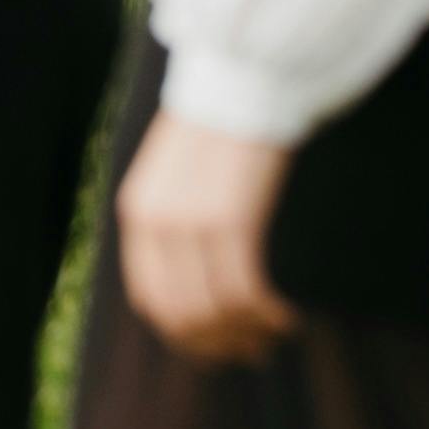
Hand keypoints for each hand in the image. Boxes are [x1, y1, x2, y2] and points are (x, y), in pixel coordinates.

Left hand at [117, 106, 296, 363]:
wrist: (243, 76)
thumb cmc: (222, 122)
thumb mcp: (178, 171)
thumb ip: (177, 220)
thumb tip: (200, 277)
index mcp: (138, 212)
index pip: (151, 299)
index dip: (185, 334)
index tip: (219, 347)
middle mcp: (156, 223)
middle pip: (183, 314)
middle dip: (219, 343)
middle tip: (254, 352)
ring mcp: (191, 223)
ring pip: (217, 309)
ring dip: (249, 332)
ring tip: (277, 333)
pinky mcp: (230, 220)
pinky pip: (246, 291)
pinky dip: (269, 313)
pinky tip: (289, 315)